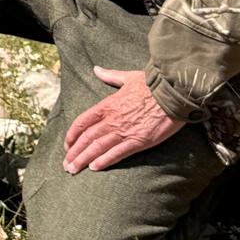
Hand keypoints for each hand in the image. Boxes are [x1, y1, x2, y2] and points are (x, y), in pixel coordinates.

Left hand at [63, 67, 183, 173]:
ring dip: (84, 159)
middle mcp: (112, 119)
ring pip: (98, 147)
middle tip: (66, 165)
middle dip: (74, 152)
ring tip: (73, 170)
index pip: (83, 122)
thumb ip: (110, 76)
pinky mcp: (138, 141)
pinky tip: (95, 168)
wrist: (173, 93)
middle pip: (87, 138)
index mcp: (107, 105)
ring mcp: (124, 131)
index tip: (67, 145)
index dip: (72, 135)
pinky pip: (117, 153)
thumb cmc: (152, 84)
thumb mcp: (127, 77)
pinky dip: (105, 161)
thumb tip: (96, 69)